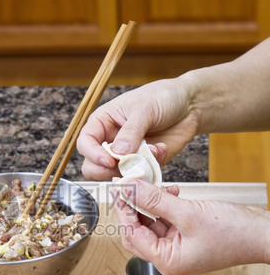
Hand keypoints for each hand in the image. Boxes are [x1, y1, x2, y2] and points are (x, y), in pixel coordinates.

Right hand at [77, 77, 199, 179]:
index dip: (93, 155)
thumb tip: (117, 153)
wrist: (189, 105)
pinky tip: (161, 149)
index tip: (109, 160)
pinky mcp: (143, 165)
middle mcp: (110, 141)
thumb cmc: (162, 97)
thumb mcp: (144, 109)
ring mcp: (126, 155)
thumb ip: (130, 132)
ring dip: (135, 168)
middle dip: (108, 170)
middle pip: (93, 166)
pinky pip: (140, 177)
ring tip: (153, 150)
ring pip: (117, 175)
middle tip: (126, 166)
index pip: (85, 143)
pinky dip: (151, 169)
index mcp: (102, 123)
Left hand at [113, 179, 269, 274]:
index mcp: (166, 261)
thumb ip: (155, 201)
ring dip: (149, 202)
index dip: (123, 209)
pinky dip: (164, 204)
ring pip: (150, 222)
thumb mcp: (188, 213)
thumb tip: (130, 188)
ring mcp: (178, 247)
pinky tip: (169, 190)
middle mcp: (169, 257)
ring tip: (154, 184)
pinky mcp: (186, 235)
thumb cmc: (234, 233)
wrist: (263, 234)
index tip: (119, 187)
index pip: (132, 234)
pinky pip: (166, 219)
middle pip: (137, 230)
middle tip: (129, 184)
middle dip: (132, 206)